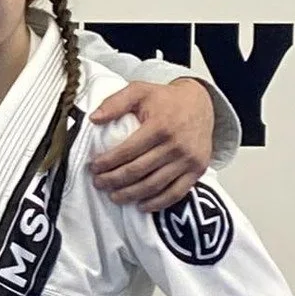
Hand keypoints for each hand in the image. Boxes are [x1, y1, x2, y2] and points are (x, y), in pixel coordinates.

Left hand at [89, 78, 214, 211]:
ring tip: (113, 195)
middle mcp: (176, 145)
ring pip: (154, 185)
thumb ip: (115, 102)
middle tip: (98, 183)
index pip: (127, 151)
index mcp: (160, 126)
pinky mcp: (198, 170)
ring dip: (130, 194)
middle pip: (138, 171)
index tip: (93, 167)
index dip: (107, 162)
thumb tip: (93, 119)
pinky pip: (176, 193)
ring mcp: (189, 160)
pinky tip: (141, 206)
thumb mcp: (139, 90)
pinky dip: (157, 203)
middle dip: (113, 180)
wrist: (201, 103)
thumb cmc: (166, 99)